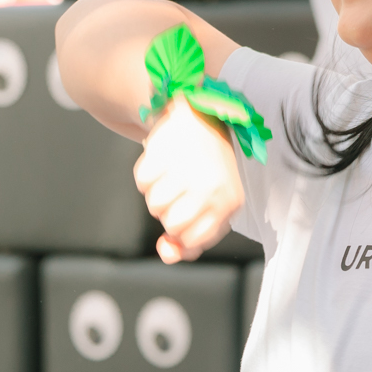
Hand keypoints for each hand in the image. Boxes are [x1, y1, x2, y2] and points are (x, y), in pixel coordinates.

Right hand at [133, 96, 244, 261]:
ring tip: (173, 175)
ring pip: (155, 207)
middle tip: (181, 192)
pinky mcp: (164, 154)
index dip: (183, 235)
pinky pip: (142, 183)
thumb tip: (166, 254)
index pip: (195, 241)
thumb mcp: (213, 205)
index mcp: (229, 202)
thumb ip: (192, 239)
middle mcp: (210, 187)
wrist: (200, 116)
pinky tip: (163, 163)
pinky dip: (147, 176)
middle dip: (170, 214)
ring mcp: (186, 170)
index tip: (187, 218)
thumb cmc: (208, 168)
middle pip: (173, 226)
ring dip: (157, 195)